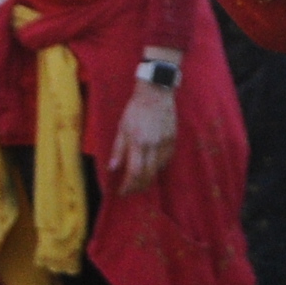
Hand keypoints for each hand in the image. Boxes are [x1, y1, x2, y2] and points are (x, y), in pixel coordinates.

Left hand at [103, 80, 177, 195]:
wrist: (156, 93)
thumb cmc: (135, 109)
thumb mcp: (122, 127)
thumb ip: (118, 149)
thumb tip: (112, 168)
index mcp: (138, 141)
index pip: (134, 172)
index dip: (128, 186)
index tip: (121, 192)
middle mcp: (153, 145)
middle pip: (148, 175)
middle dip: (138, 187)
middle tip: (130, 191)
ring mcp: (165, 143)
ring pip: (158, 170)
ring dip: (148, 179)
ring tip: (139, 182)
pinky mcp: (173, 140)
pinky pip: (166, 160)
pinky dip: (157, 167)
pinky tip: (151, 167)